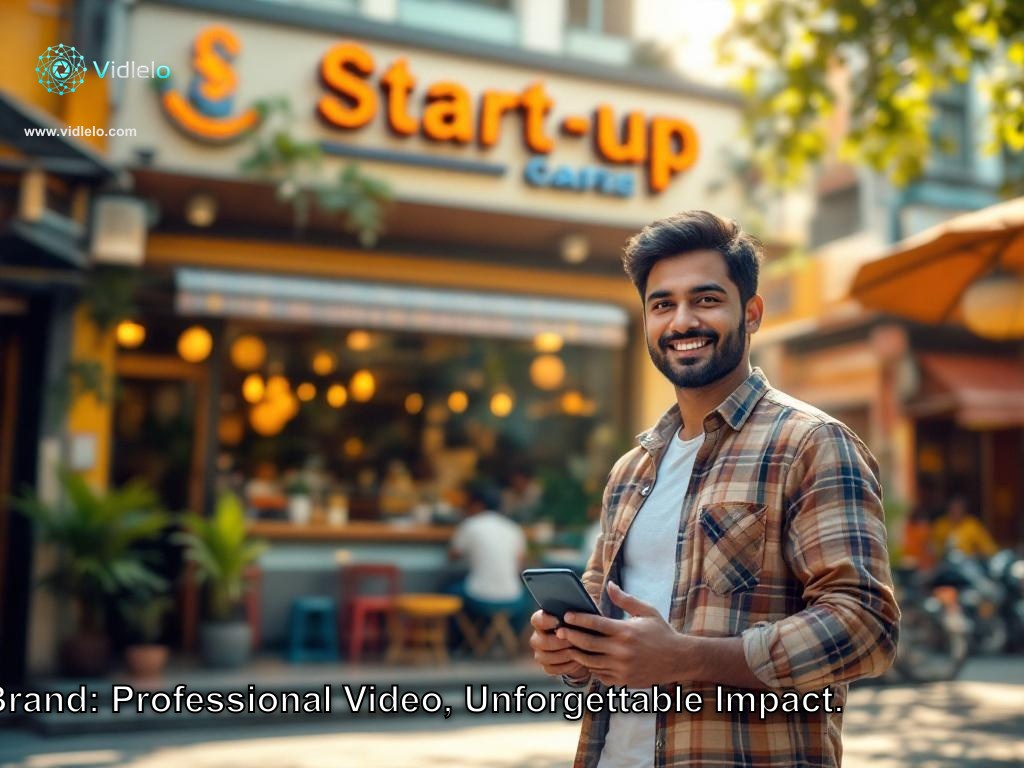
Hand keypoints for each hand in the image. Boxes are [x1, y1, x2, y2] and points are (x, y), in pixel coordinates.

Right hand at [529, 609, 589, 680]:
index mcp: (542, 621)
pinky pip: (551, 669)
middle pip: (539, 641)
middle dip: (557, 641)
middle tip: (573, 640)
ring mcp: (541, 653)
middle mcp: (537, 637)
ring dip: (562, 654)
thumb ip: (579, 607)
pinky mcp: (547, 667)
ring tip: (577, 651)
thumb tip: (583, 599)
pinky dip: (565, 666)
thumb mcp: (583, 614)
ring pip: (544, 656)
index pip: (536, 619)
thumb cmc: (584, 625)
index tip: (558, 620)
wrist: (587, 646)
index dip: (545, 621)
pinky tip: (577, 661)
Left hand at [558, 581, 683, 687]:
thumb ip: (625, 599)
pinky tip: (585, 659)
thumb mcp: (647, 611)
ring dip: (577, 654)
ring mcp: (622, 668)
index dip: (578, 619)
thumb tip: (609, 584)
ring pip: (590, 662)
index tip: (566, 615)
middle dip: (570, 636)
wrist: (679, 659)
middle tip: (558, 631)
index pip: (595, 624)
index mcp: (626, 632)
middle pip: (587, 644)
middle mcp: (622, 651)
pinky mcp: (623, 681)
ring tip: (567, 645)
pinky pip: (600, 675)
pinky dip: (591, 667)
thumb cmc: (661, 632)